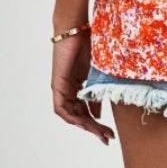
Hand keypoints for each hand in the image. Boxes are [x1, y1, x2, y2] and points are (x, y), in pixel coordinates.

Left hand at [51, 30, 114, 144]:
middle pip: (79, 116)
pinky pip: (61, 108)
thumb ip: (97, 93)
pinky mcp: (57, 85)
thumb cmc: (90, 44)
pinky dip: (72, 117)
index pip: (85, 111)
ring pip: (70, 115)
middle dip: (94, 129)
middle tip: (107, 138)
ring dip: (85, 126)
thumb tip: (99, 113)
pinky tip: (84, 122)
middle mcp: (68, 90)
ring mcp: (61, 88)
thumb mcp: (97, 74)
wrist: (78, 29)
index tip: (109, 133)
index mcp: (78, 87)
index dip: (96, 124)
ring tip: (100, 133)